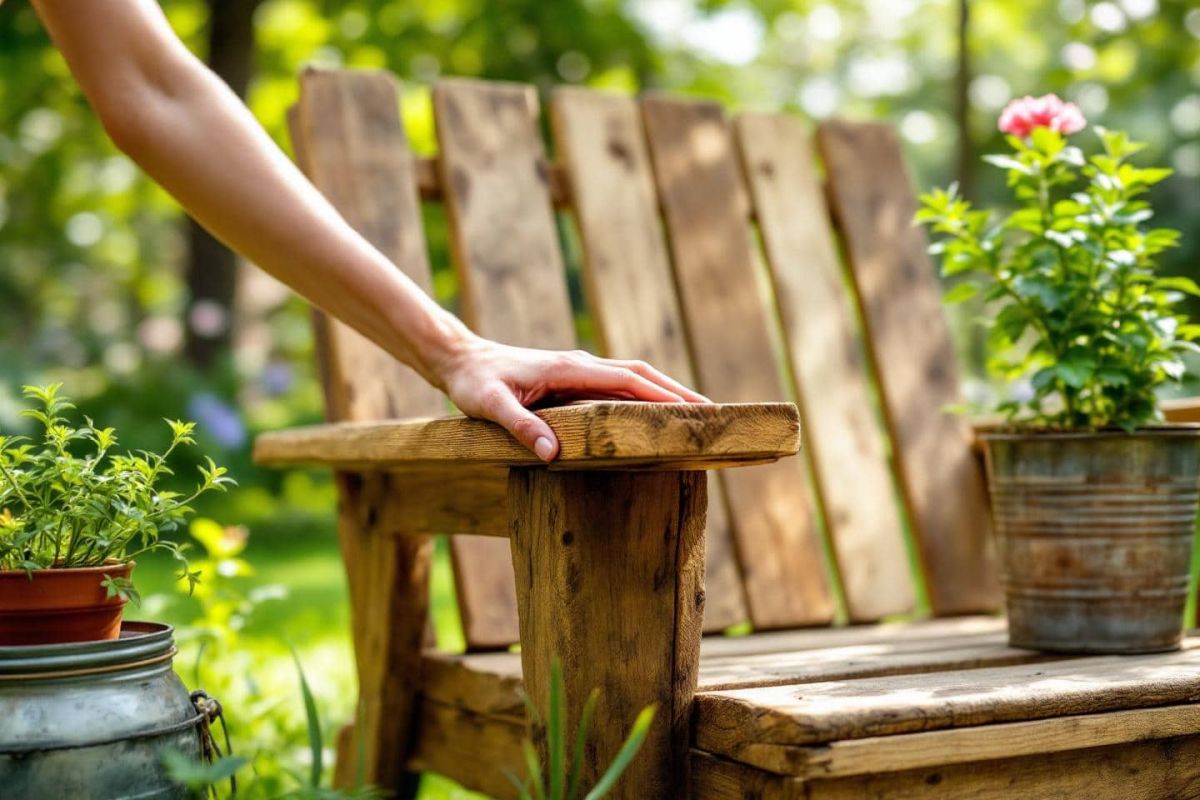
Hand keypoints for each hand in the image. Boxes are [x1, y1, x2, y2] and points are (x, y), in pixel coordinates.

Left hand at [437, 335, 709, 461]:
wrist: (461, 359)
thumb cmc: (474, 384)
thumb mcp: (490, 408)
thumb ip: (520, 428)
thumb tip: (554, 455)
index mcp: (569, 370)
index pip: (628, 381)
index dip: (664, 396)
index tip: (696, 411)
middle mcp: (581, 364)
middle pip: (642, 375)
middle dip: (678, 393)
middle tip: (713, 415)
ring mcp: (579, 369)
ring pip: (633, 378)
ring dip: (665, 392)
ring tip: (696, 416)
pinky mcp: (574, 378)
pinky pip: (618, 385)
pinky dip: (644, 396)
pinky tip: (653, 415)